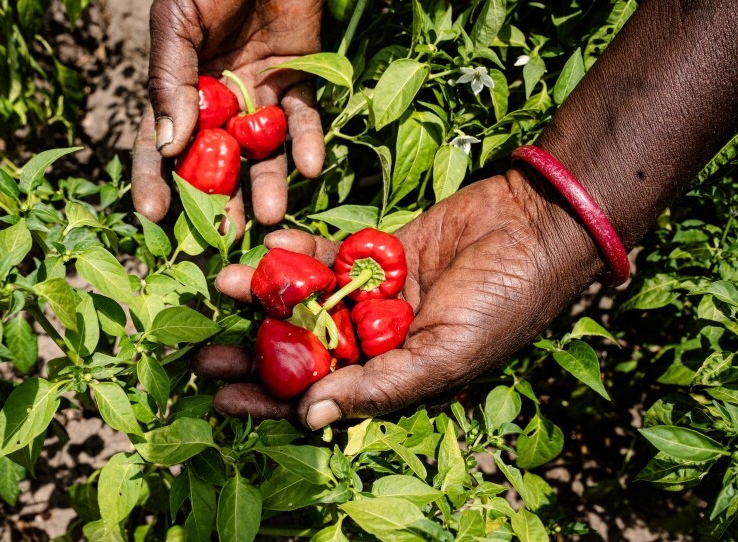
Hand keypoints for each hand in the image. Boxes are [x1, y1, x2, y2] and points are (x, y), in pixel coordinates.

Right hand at [132, 0, 325, 237]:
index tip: (155, 218)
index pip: (160, 144)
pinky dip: (308, 143)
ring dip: (267, 185)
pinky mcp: (299, 82)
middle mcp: (218, 101)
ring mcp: (259, 95)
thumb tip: (166, 146)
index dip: (156, 181)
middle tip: (223, 236)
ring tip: (270, 216)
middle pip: (217, 162)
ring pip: (263, 152)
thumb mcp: (177, 24)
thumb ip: (170, 81)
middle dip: (219, 201)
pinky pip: (303, 120)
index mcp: (178, 88)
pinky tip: (310, 169)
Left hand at [193, 169, 603, 428]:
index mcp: (394, 378)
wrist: (534, 226)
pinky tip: (270, 245)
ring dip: (266, 295)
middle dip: (254, 354)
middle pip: (302, 352)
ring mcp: (374, 296)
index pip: (321, 398)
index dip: (271, 403)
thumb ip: (380, 386)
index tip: (222, 402)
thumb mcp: (444, 355)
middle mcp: (378, 341)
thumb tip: (311, 418)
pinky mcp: (375, 253)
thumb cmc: (503, 304)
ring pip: (307, 301)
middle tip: (204, 356)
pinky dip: (300, 252)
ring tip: (224, 285)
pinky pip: (329, 257)